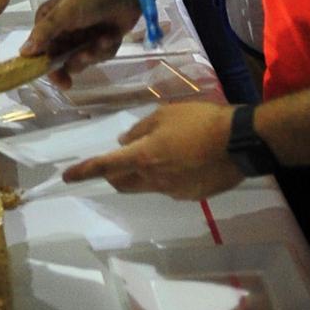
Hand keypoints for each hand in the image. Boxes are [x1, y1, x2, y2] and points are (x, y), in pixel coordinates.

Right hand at [22, 0, 139, 81]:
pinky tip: (112, 35)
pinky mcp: (99, 42)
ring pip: (81, 61)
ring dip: (92, 54)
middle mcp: (62, 32)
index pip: (38, 51)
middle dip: (73, 62)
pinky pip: (99, 57)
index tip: (54, 79)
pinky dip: (106, 48)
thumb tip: (23, 53)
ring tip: (102, 40)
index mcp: (48, 23)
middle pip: (59, 61)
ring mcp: (81, 38)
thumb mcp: (65, 13)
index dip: (43, 66)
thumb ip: (44, 33)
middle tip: (72, 78)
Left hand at [65, 103, 243, 201]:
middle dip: (113, 174)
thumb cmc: (201, 121)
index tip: (67, 176)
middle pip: (122, 183)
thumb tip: (124, 140)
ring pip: (146, 185)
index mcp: (143, 156)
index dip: (83, 171)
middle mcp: (153, 179)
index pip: (105, 166)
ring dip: (143, 173)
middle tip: (118, 160)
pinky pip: (169, 187)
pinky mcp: (190, 196)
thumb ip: (141, 129)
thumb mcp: (166, 114)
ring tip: (163, 153)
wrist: (241, 142)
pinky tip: (186, 161)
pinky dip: (168, 176)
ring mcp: (172, 191)